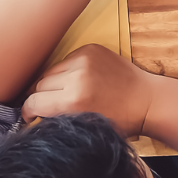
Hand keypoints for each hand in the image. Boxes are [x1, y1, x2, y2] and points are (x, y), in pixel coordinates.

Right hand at [22, 44, 158, 135]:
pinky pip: (65, 60)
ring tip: (67, 93)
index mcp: (74, 100)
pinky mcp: (91, 49)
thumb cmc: (119, 121)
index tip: (32, 117)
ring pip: (50, 71)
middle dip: (42, 98)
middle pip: (39, 85)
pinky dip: (68, 71)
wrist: (148, 100)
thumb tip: (33, 118)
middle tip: (52, 107)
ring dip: (54, 83)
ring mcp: (84, 59)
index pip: (33, 102)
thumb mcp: (85, 129)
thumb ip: (57, 121)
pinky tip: (80, 80)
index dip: (29, 113)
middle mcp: (77, 76)